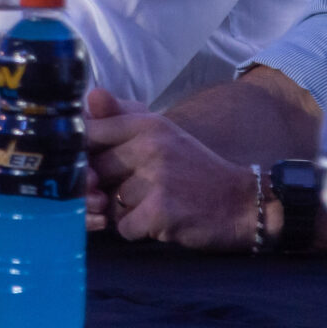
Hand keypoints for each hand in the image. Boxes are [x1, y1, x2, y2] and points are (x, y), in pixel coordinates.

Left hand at [84, 86, 259, 250]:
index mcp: (147, 124)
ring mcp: (155, 179)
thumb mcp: (163, 136)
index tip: (95, 166)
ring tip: (153, 205)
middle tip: (135, 192)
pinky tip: (161, 221)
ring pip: (108, 203)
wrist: (243, 203)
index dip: (83, 155)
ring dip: (124, 211)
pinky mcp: (159, 212)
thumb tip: (89, 96)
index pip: (89, 133)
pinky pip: (124, 228)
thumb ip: (121, 118)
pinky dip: (138, 231)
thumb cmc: (196, 171)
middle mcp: (149, 146)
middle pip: (94, 173)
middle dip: (106, 189)